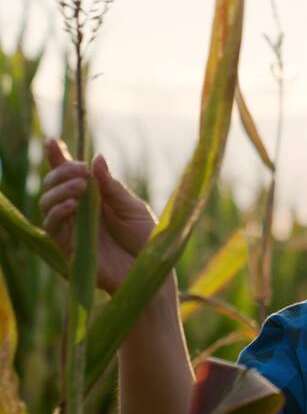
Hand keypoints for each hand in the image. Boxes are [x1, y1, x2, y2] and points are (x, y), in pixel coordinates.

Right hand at [38, 137, 158, 295]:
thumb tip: (95, 159)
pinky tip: (73, 205)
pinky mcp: (68, 248)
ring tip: (80, 186)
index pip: (69, 176)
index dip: (58, 159)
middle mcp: (78, 213)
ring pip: (47, 205)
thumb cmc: (146, 240)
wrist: (151, 271)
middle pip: (53, 187)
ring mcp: (72, 230)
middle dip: (61, 173)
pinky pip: (53, 228)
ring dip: (59, 191)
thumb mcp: (133, 208)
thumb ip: (112, 187)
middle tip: (80, 171)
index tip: (52, 142)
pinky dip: (59, 213)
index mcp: (94, 199)